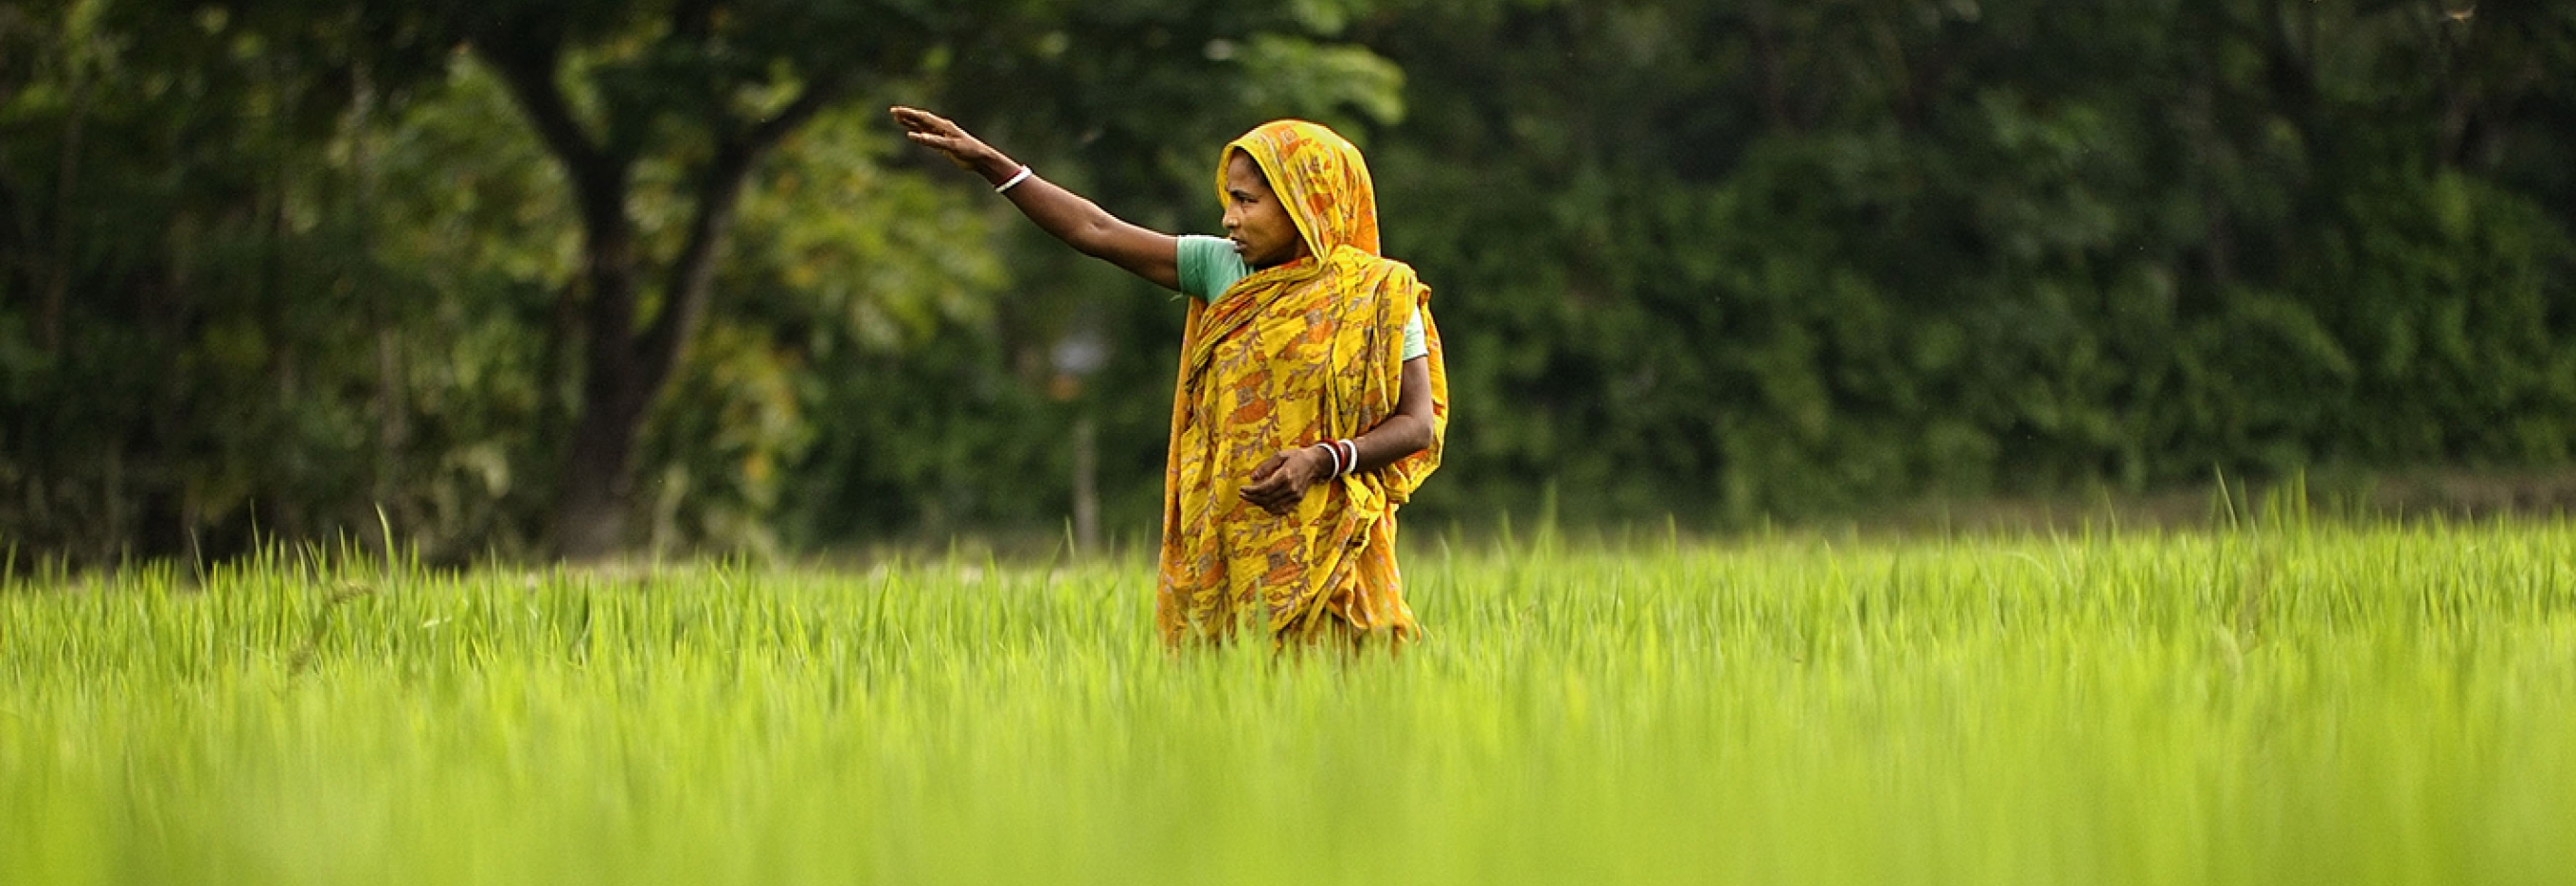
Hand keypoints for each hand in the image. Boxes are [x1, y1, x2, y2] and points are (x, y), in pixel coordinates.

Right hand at [889, 106, 1004, 174]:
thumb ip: (933, 141)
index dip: (908, 113)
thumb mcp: (951, 146)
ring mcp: (942, 135)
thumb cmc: (969, 150)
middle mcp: (941, 128)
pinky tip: (912, 132)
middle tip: (892, 112)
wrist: (981, 158)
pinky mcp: (943, 143)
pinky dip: (918, 133)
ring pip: (922, 126)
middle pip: (920, 119)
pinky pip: (927, 135)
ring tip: (898, 118)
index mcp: (943, 126)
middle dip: (907, 115)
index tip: (896, 111)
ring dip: (910, 122)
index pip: (922, 117)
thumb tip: (915, 136)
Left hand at [1239, 446, 1330, 515]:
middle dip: (1252, 498)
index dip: (1251, 491)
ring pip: (1272, 505)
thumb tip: (1253, 477)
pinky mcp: (1298, 500)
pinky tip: (1263, 504)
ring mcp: (1295, 495)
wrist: (1315, 463)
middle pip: (1267, 498)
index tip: (1242, 489)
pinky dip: (1270, 509)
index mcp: (1285, 475)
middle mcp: (1291, 487)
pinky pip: (1281, 509)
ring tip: (1250, 498)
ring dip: (1259, 503)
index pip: (1265, 488)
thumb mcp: (1280, 455)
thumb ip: (1266, 466)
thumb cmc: (1296, 457)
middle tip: (1242, 494)